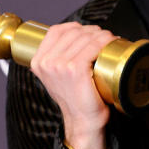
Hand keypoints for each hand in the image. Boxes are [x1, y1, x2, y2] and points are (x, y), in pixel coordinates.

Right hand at [30, 22, 117, 148]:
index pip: (56, 30)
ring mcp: (59, 65)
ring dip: (102, 35)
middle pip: (74, 32)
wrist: (82, 121)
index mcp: (38, 61)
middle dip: (93, 31)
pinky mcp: (75, 70)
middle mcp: (45, 62)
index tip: (90, 32)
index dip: (76, 27)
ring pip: (85, 37)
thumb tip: (74, 39)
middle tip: (106, 37)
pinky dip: (104, 42)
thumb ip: (56, 59)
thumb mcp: (57, 77)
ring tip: (111, 40)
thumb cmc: (75, 99)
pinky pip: (92, 47)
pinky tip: (110, 43)